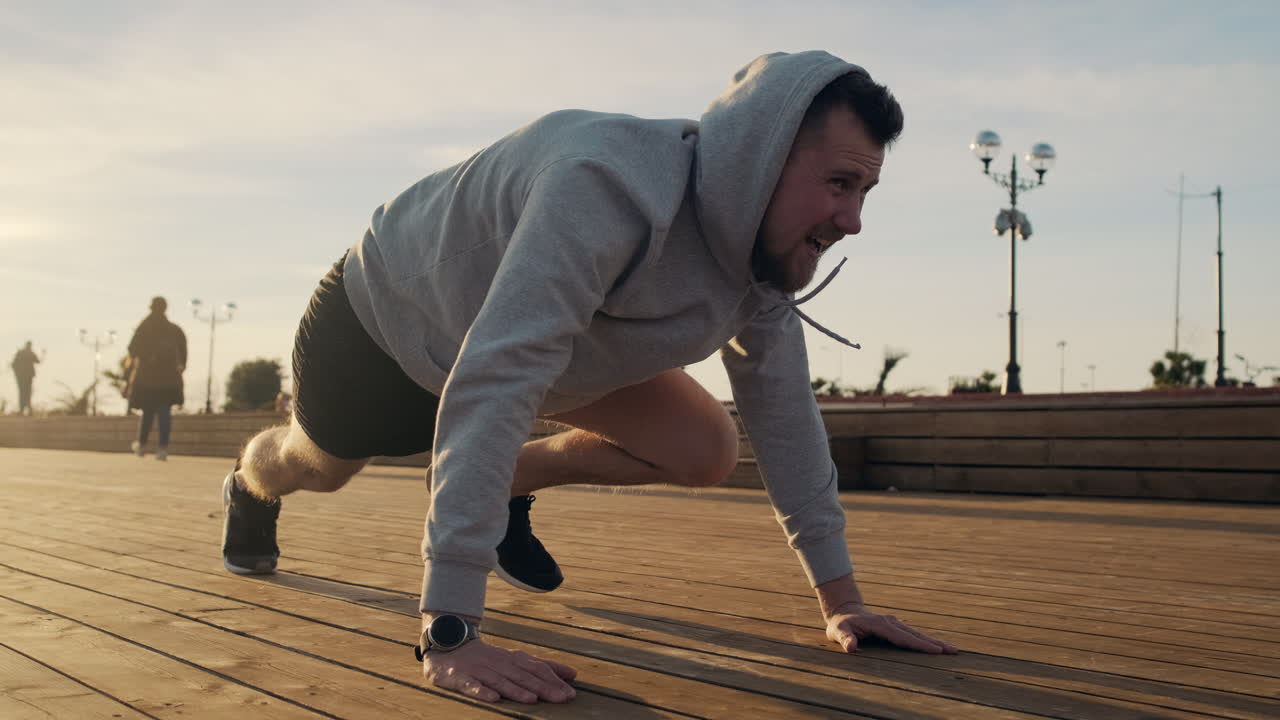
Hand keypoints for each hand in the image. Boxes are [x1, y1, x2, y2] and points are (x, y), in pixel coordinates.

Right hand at [421, 638, 577, 703]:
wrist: (449, 644)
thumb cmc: (488, 658)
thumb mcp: (516, 659)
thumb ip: (543, 667)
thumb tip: (573, 674)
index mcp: (513, 659)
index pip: (537, 668)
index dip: (554, 679)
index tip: (571, 692)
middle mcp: (499, 663)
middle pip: (523, 675)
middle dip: (542, 687)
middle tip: (561, 698)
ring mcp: (480, 670)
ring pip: (500, 680)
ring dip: (516, 690)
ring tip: (532, 699)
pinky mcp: (460, 677)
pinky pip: (471, 685)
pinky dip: (482, 691)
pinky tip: (493, 698)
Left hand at [826, 605, 958, 654]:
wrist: (844, 610)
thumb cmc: (840, 624)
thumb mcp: (837, 631)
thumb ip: (844, 639)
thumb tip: (851, 648)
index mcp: (880, 625)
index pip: (902, 637)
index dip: (918, 644)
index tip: (935, 650)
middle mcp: (891, 622)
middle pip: (915, 634)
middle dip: (934, 643)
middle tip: (953, 651)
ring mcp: (895, 623)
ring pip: (917, 634)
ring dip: (934, 641)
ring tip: (952, 649)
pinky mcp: (896, 627)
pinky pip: (913, 635)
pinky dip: (926, 640)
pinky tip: (937, 647)